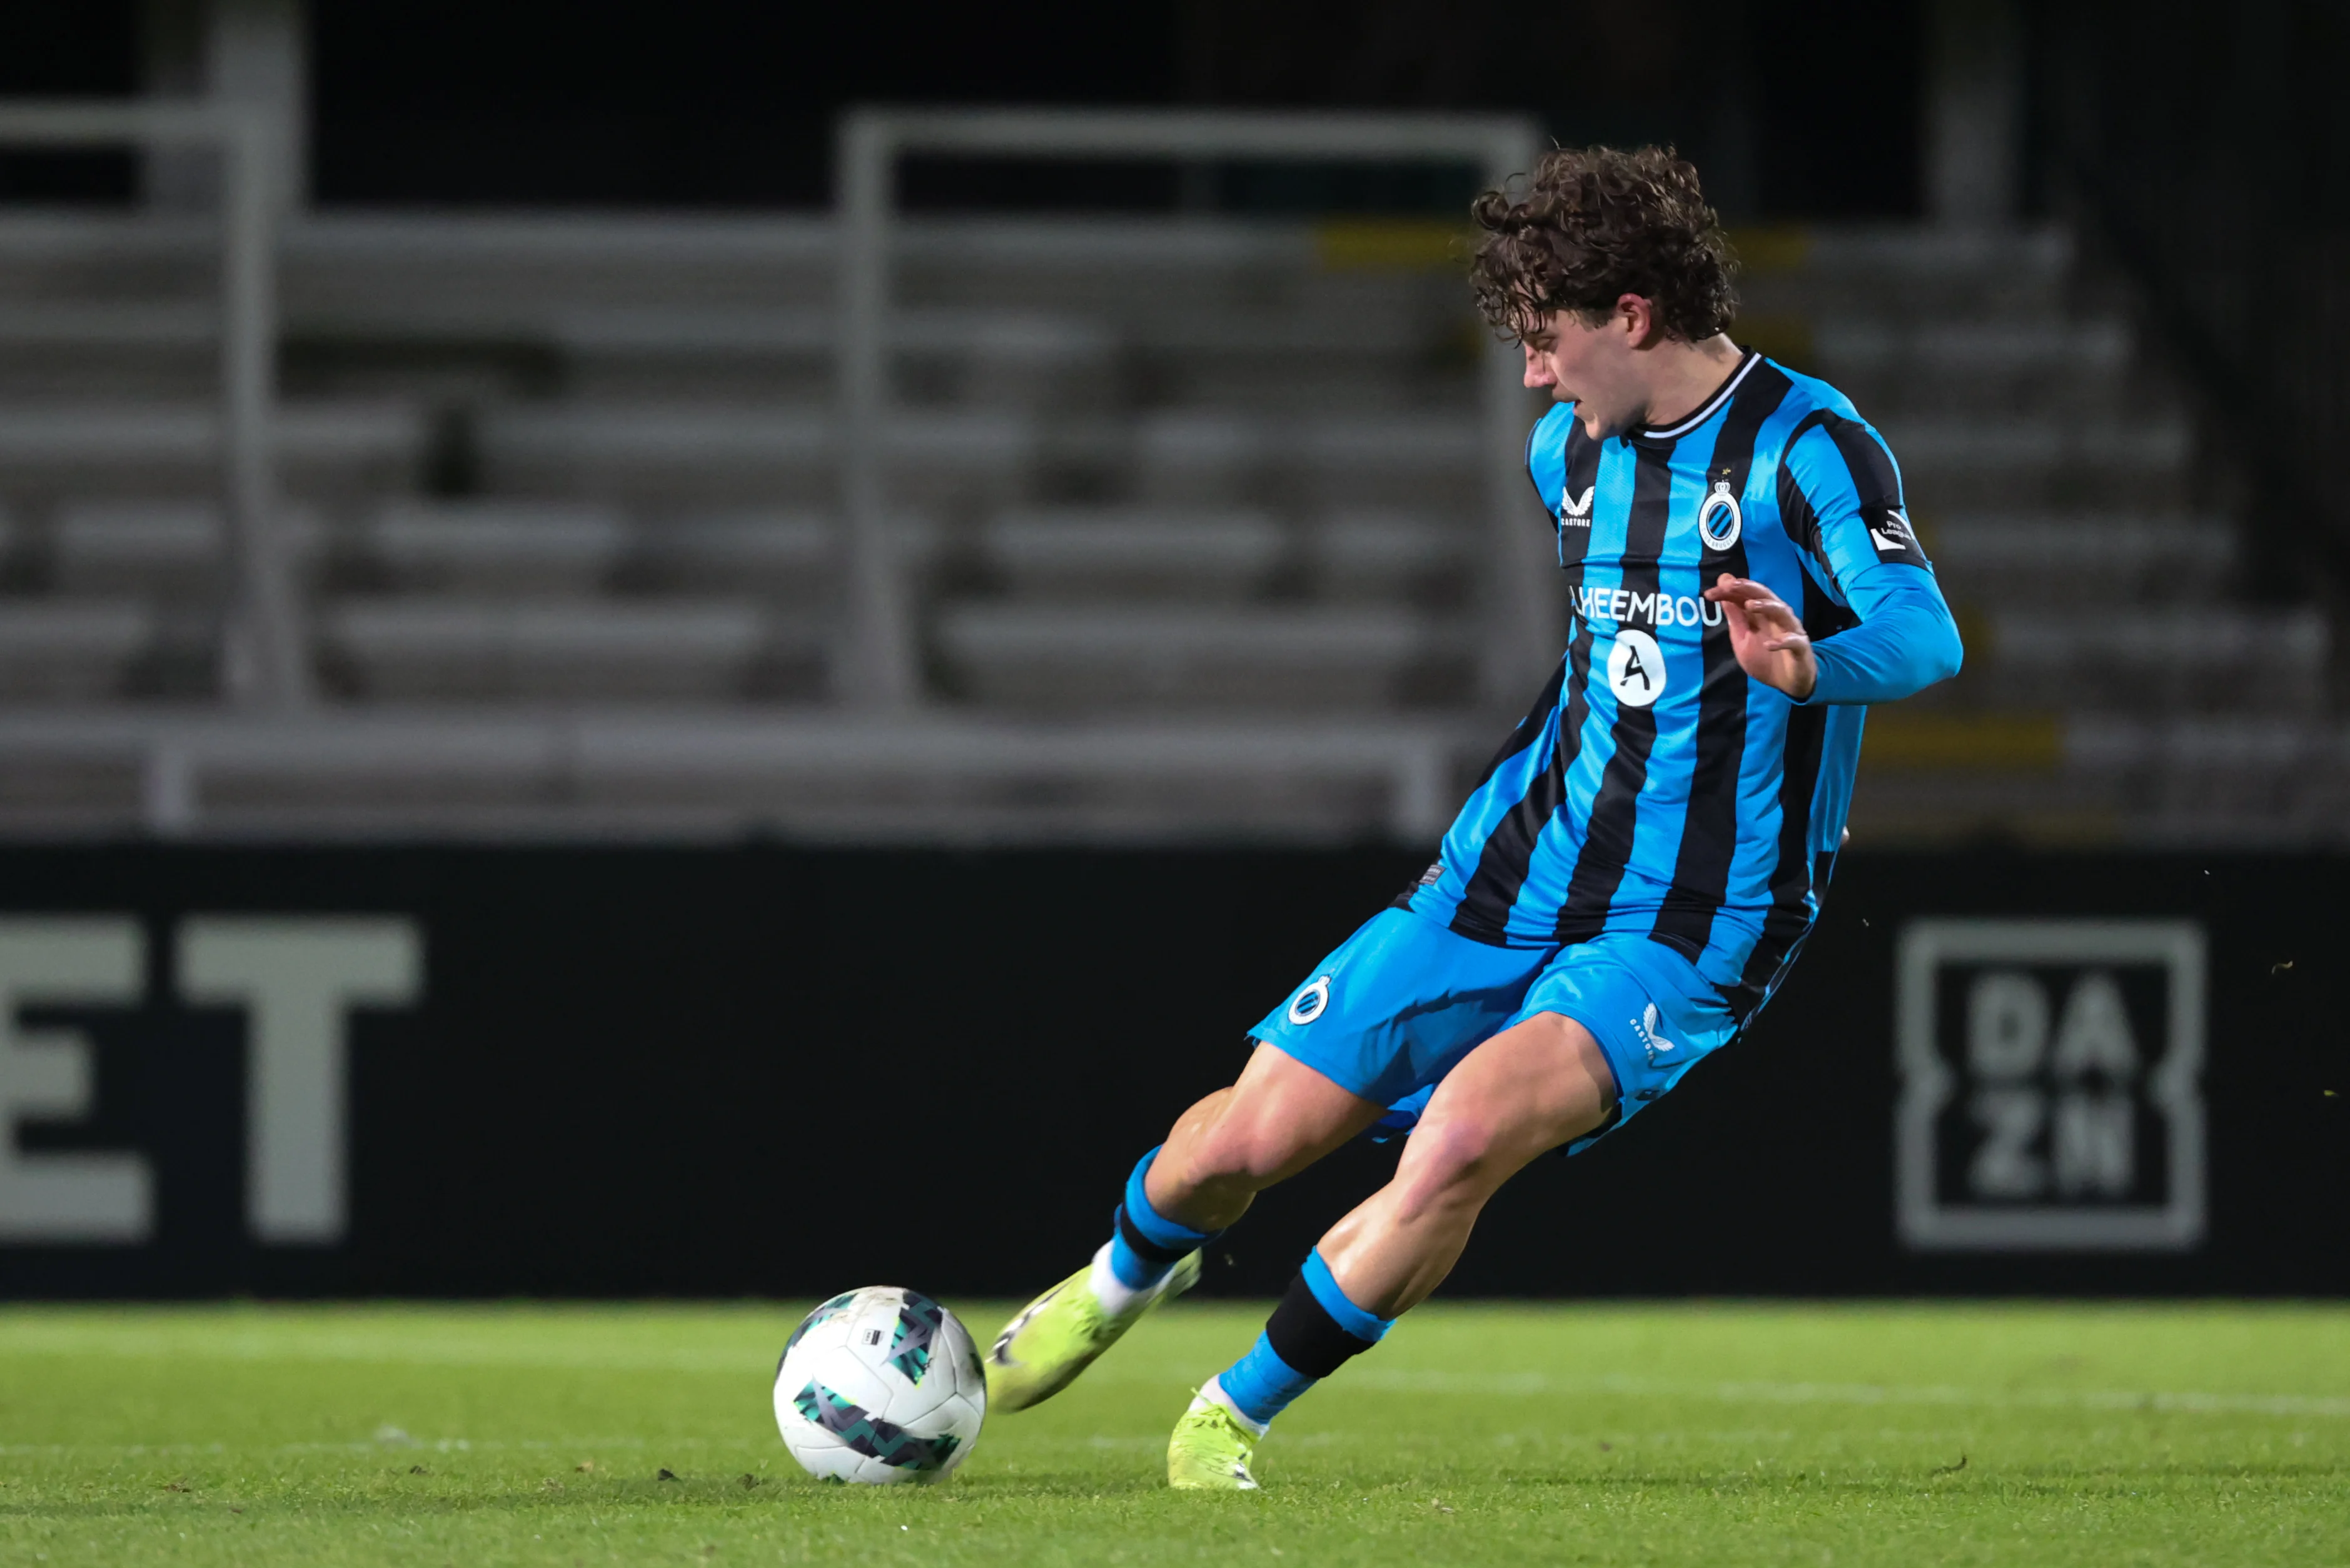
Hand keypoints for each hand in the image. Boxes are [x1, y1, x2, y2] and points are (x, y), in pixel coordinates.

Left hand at [1703, 573, 1816, 699]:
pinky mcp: (1800, 647)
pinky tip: (1769, 645)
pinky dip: (1782, 641)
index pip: (1744, 596)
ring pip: (1782, 612)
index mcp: (1761, 614)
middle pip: (1765, 595)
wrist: (1788, 683)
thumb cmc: (1765, 658)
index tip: (1708, 594)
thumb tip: (1724, 588)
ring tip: (1750, 605)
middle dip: (1748, 588)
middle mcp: (1776, 617)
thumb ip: (1735, 616)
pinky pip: (1794, 642)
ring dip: (1766, 606)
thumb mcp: (1743, 638)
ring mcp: (1790, 630)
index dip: (1727, 592)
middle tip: (1730, 585)